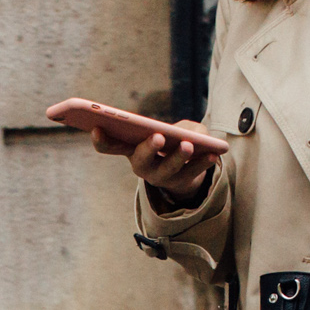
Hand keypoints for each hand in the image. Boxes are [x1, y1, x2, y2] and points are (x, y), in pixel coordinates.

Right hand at [92, 125, 216, 201]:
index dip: (101, 140)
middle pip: (141, 161)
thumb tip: (190, 134)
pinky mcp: (182, 183)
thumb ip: (181, 125)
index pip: (110, 146)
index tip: (96, 128)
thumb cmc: (171, 140)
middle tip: (157, 137)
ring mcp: (161, 177)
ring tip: (187, 145)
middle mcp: (142, 166)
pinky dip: (203, 163)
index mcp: (131, 150)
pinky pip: (192, 173)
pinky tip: (213, 153)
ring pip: (168, 170)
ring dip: (178, 157)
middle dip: (148, 149)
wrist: (186, 168)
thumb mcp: (173, 129)